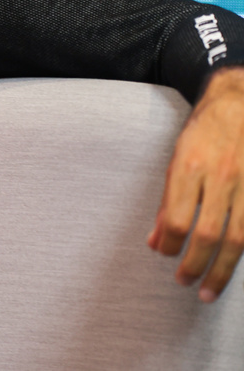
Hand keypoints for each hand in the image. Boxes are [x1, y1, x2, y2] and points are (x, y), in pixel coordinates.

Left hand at [149, 67, 243, 301]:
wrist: (241, 103)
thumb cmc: (204, 133)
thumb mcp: (176, 159)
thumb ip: (168, 201)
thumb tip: (156, 241)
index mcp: (189, 167)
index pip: (178, 219)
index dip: (171, 245)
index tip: (166, 257)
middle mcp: (220, 177)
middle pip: (208, 235)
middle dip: (195, 266)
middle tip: (186, 283)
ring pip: (238, 239)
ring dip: (222, 270)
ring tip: (209, 289)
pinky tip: (235, 264)